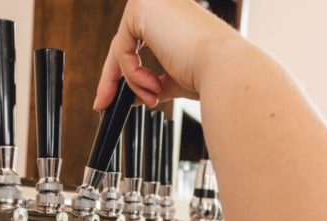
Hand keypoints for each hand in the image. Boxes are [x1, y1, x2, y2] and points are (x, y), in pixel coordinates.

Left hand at [94, 0, 238, 109]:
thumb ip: (153, 82)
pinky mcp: (141, 6)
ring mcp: (151, 0)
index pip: (136, 44)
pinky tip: (154, 86)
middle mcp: (161, 3)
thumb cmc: (208, 73)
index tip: (108, 99)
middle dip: (111, 80)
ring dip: (134, 82)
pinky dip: (134, 74)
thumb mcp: (174, 79)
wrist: (223, 68)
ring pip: (122, 50)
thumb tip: (134, 96)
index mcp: (171, 16)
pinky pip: (123, 49)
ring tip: (153, 97)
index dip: (121, 74)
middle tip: (102, 104)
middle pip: (123, 45)